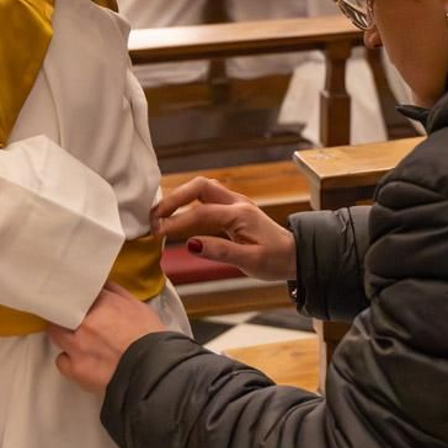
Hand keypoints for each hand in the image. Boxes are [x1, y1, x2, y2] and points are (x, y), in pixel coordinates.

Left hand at [46, 283, 171, 394]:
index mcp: (103, 302)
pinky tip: (83, 363)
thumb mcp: (138, 307)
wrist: (154, 371)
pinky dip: (69, 362)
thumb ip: (116, 293)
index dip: (75, 297)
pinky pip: (61, 361)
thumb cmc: (150, 339)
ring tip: (79, 343)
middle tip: (75, 322)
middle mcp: (86, 321)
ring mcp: (78, 345)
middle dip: (66, 315)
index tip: (74, 300)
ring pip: (56, 333)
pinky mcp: (76, 368)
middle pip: (61, 311)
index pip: (78, 291)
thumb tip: (102, 285)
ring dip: (65, 337)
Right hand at [153, 177, 295, 282]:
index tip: (157, 232)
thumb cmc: (275, 260)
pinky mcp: (233, 209)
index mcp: (240, 214)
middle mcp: (237, 202)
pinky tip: (176, 214)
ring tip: (160, 214)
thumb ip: (220, 252)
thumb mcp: (250, 261)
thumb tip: (190, 245)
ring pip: (202, 188)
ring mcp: (235, 203)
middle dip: (174, 198)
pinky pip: (206, 197)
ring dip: (180, 197)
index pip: (200, 213)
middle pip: (199, 186)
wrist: (294, 255)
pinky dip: (188, 202)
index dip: (176, 222)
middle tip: (154, 216)